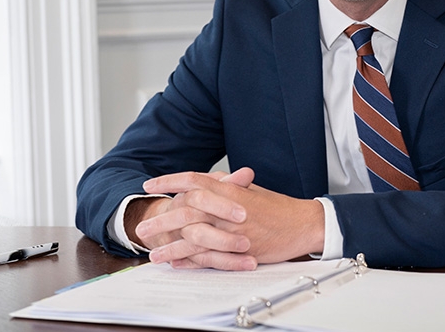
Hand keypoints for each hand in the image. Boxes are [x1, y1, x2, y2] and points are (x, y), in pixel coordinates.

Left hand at [130, 169, 324, 269]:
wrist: (303, 223)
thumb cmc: (278, 207)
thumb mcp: (252, 190)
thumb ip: (229, 186)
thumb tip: (210, 180)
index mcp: (231, 189)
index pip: (193, 180)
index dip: (169, 180)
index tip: (149, 184)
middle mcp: (228, 207)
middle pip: (187, 209)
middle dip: (162, 219)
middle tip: (141, 227)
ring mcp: (232, 230)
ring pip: (193, 236)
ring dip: (170, 245)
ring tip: (152, 254)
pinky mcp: (238, 250)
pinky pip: (208, 257)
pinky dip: (189, 261)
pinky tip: (175, 263)